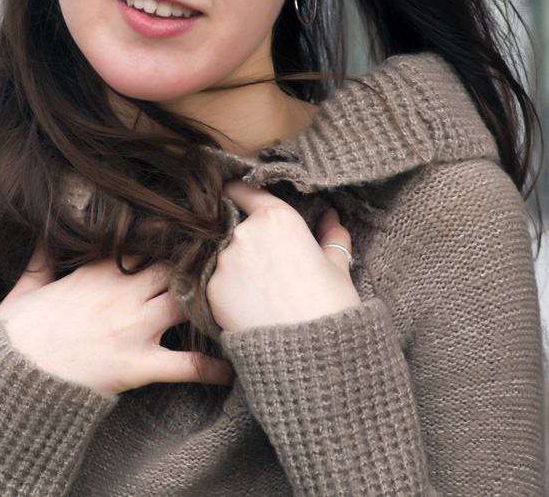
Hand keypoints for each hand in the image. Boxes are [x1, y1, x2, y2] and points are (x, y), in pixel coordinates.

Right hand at [0, 252, 232, 395]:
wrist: (11, 374)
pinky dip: (209, 368)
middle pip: (172, 268)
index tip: (187, 235)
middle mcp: (121, 292)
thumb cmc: (16, 333)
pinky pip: (183, 365)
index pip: (142, 243)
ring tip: (229, 304)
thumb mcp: (27, 287)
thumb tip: (43, 235)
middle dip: (194, 265)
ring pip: (184, 303)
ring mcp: (132, 327)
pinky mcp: (137, 364)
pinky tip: (230, 370)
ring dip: (206, 304)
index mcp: (96, 271)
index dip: (167, 239)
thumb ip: (41, 258)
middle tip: (220, 265)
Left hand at [206, 180, 360, 331]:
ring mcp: (225, 260)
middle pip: (233, 224)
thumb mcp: (337, 268)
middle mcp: (245, 232)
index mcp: (277, 217)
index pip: (244, 190)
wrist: (312, 358)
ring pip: (223, 254)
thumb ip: (332, 237)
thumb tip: (331, 218)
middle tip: (263, 262)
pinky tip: (249, 306)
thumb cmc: (331, 309)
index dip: (241, 194)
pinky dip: (228, 289)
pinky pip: (216, 281)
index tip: (239, 198)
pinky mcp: (212, 289)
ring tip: (259, 290)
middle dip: (244, 237)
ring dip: (234, 264)